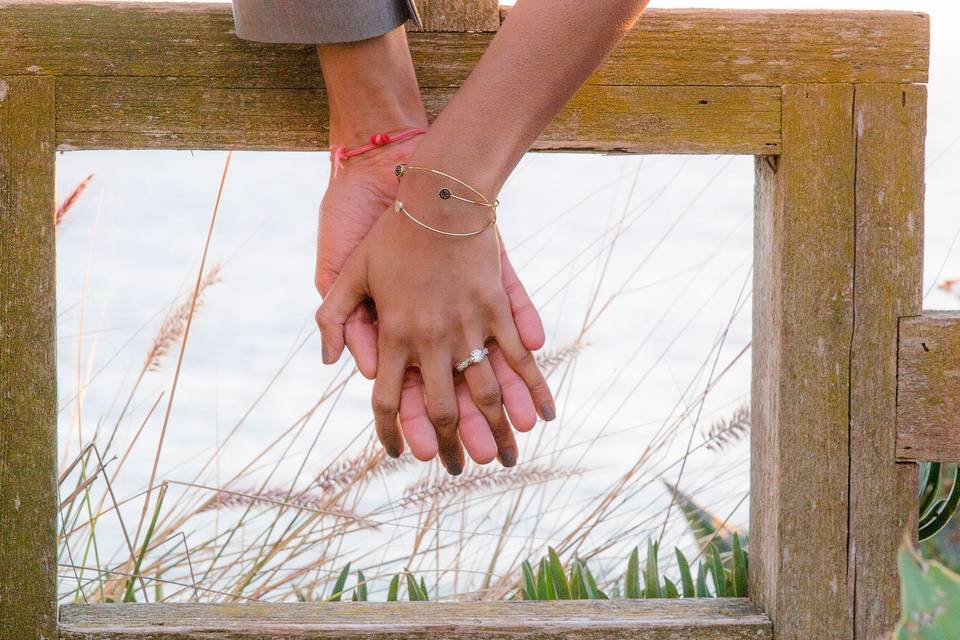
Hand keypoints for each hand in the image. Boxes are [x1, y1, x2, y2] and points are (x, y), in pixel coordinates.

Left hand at [316, 189, 555, 474]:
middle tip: (458, 469)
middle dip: (451, 447)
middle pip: (443, 411)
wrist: (438, 195)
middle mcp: (432, 340)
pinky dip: (534, 388)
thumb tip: (327, 362)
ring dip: (496, 432)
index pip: (390, 403)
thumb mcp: (348, 273)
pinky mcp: (497, 311)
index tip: (400, 454)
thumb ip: (331, 318)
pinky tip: (542, 416)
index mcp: (394, 336)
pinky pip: (518, 358)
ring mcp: (469, 327)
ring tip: (504, 459)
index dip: (394, 435)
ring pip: (486, 395)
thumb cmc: (389, 234)